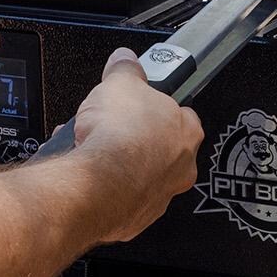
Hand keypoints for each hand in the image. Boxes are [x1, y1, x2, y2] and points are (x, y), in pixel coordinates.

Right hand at [70, 48, 204, 242]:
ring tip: (92, 151)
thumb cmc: (119, 136)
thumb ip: (125, 69)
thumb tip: (124, 59)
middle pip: (159, 147)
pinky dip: (106, 188)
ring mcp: (160, 195)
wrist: (97, 183)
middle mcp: (181, 167)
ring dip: (118, 164)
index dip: (154, 108)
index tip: (138, 106)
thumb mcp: (121, 83)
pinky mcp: (135, 217)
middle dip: (134, 138)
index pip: (180, 114)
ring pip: (140, 175)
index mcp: (187, 131)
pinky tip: (88, 176)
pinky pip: (122, 199)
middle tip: (111, 131)